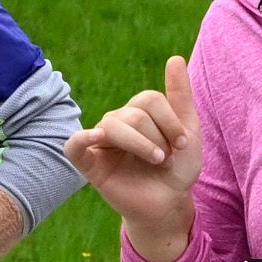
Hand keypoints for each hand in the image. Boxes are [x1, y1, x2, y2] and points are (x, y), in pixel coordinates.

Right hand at [74, 60, 201, 254]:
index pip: (149, 99)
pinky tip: (96, 137)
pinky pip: (74, 146)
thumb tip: (175, 58)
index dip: (170, 121)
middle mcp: (116, 121)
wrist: (169, 203)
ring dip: (142, 145)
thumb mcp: (187, 131)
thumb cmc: (177, 167)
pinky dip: (81, 138)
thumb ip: (180, 95)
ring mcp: (101, 142)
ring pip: (113, 126)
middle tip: (166, 159)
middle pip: (134, 114)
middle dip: (159, 138)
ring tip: (156, 162)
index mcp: (137, 111)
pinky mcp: (90, 164)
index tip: (183, 144)